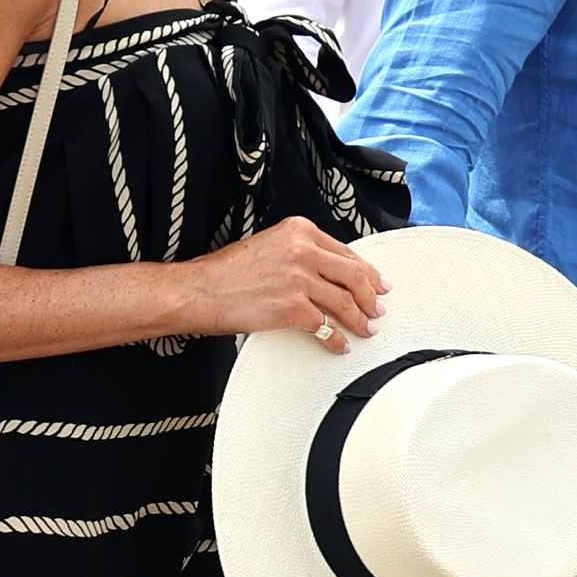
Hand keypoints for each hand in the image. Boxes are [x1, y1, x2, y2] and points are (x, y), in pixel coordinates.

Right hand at [174, 217, 387, 350]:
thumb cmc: (225, 273)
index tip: (378, 283)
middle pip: (353, 275)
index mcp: (298, 231)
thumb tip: (327, 273)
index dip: (367, 271)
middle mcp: (302, 250)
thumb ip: (299, 252)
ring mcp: (298, 279)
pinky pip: (326, 326)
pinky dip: (336, 339)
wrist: (198, 290)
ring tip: (366, 330)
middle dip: (371, 296)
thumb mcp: (267, 246)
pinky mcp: (291, 307)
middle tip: (378, 309)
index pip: (345, 252)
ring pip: (344, 302)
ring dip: (360, 320)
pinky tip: (339, 344)